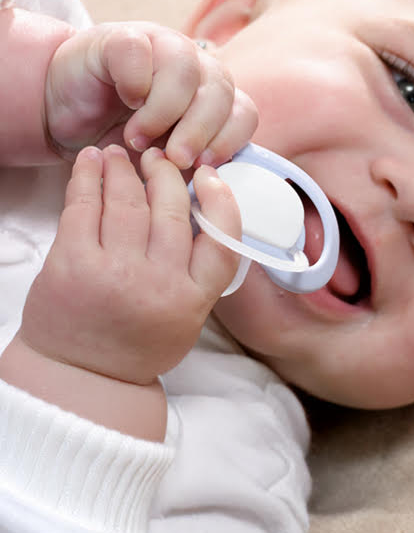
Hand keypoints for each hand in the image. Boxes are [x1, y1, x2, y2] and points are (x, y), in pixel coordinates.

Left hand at [17, 145, 240, 385]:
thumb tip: (198, 202)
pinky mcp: (72, 265)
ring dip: (124, 169)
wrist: (80, 379)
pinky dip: (87, 177)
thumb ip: (199, 267)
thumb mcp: (188, 314)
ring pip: (128, 202)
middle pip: (171, 209)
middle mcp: (158, 284)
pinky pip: (83, 208)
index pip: (223, 239)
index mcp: (193, 298)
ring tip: (121, 153)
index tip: (209, 176)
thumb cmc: (138, 343)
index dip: (221, 199)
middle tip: (158, 156)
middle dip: (165, 173)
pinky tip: (91, 161)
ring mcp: (114, 273)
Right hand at [44, 22, 255, 168]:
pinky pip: (139, 50)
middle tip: (175, 159)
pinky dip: (136, 80)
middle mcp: (195, 67)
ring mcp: (160, 46)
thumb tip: (209, 187)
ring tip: (138, 140)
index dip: (229, 139)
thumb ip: (188, 170)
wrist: (64, 114)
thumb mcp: (159, 164)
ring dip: (165, 111)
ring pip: (185, 67)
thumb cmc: (116, 141)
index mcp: (212, 98)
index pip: (243, 112)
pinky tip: (126, 102)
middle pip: (220, 89)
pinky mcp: (121, 38)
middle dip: (200, 130)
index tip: (204, 168)